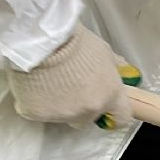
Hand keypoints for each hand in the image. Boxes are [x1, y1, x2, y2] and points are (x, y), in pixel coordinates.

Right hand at [7, 27, 137, 129]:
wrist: (43, 42)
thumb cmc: (76, 42)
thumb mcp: (103, 51)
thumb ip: (113, 67)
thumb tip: (120, 71)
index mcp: (110, 95)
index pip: (122, 117)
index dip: (116, 114)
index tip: (109, 110)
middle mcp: (90, 110)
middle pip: (89, 118)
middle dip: (83, 106)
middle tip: (72, 87)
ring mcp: (64, 115)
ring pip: (65, 116)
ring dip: (61, 105)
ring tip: (51, 82)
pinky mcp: (39, 115)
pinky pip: (41, 113)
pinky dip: (40, 103)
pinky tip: (36, 86)